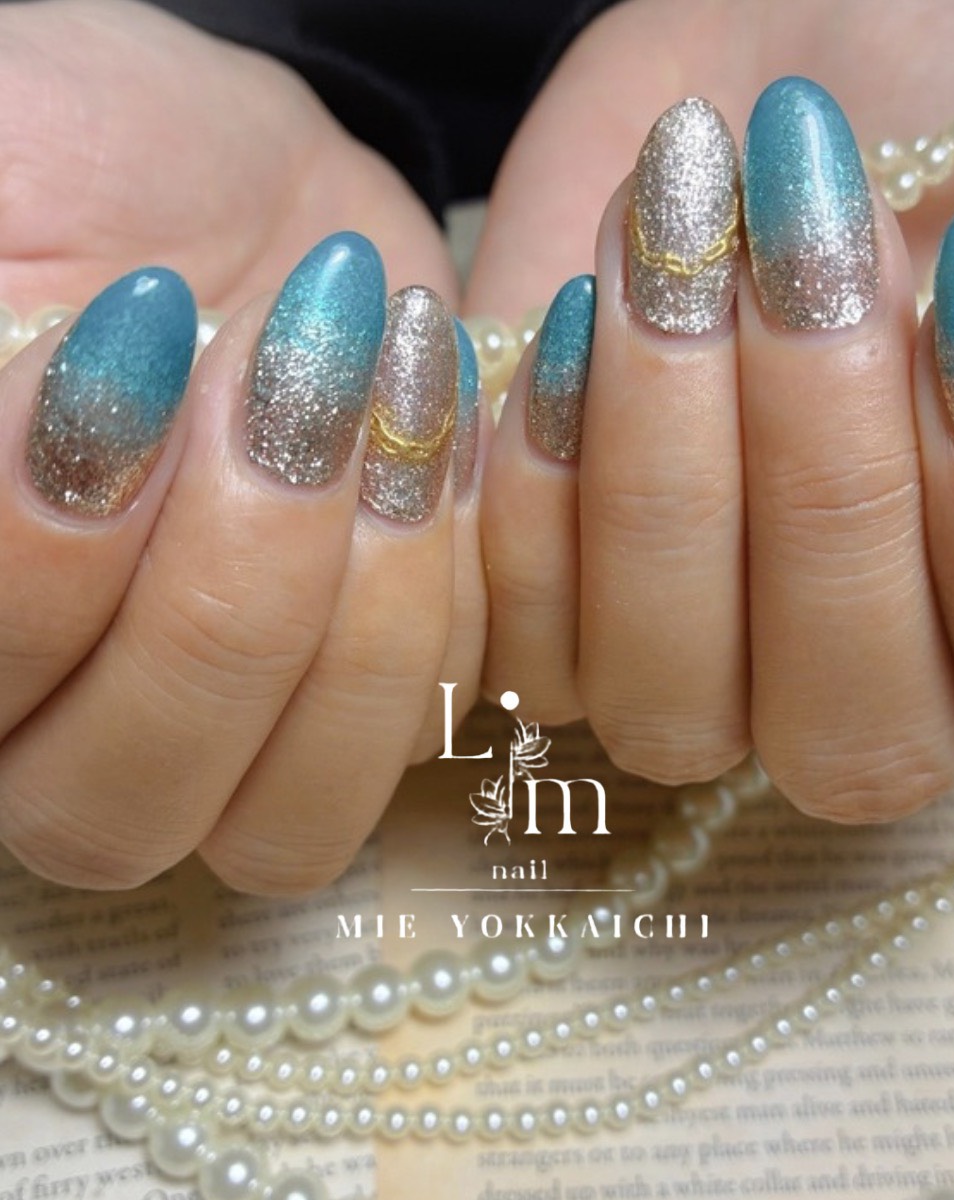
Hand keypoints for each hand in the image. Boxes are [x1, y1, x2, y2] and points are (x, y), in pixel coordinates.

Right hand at [0, 1, 486, 892]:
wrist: (251, 196)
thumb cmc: (91, 173)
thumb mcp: (3, 187)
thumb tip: (29, 435)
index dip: (48, 546)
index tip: (131, 342)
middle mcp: (68, 732)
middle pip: (121, 809)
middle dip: (227, 597)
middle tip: (291, 384)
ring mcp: (232, 744)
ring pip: (287, 826)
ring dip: (363, 621)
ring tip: (396, 406)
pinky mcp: (365, 701)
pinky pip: (427, 738)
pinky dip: (463, 595)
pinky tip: (457, 435)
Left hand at [468, 0, 953, 820]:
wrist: (759, 97)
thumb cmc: (944, 118)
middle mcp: (853, 693)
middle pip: (843, 728)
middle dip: (820, 483)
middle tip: (801, 241)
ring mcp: (695, 676)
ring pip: (667, 703)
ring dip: (660, 476)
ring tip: (664, 248)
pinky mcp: (558, 624)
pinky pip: (527, 648)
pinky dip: (534, 489)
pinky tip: (561, 319)